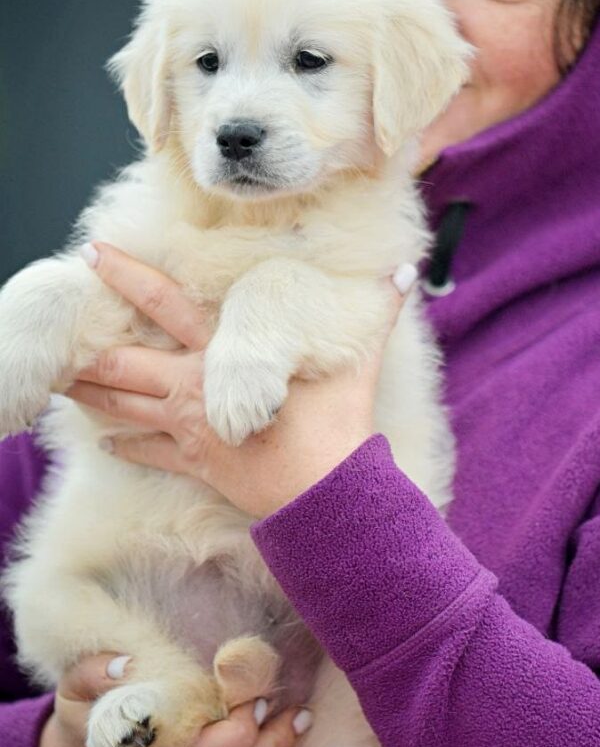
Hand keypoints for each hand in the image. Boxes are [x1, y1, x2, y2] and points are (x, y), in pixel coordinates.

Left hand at [67, 242, 409, 517]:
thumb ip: (378, 310)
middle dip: (86, 348)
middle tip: (56, 337)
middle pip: (124, 363)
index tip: (94, 254)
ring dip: (91, 395)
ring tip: (59, 384)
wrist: (325, 491)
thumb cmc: (335, 421)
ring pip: (125, 407)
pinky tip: (104, 444)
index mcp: (222, 353)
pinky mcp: (194, 464)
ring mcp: (189, 428)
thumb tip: (408, 272)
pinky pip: (148, 454)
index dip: (127, 277)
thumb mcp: (358, 358)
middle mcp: (194, 387)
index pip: (165, 304)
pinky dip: (123, 447)